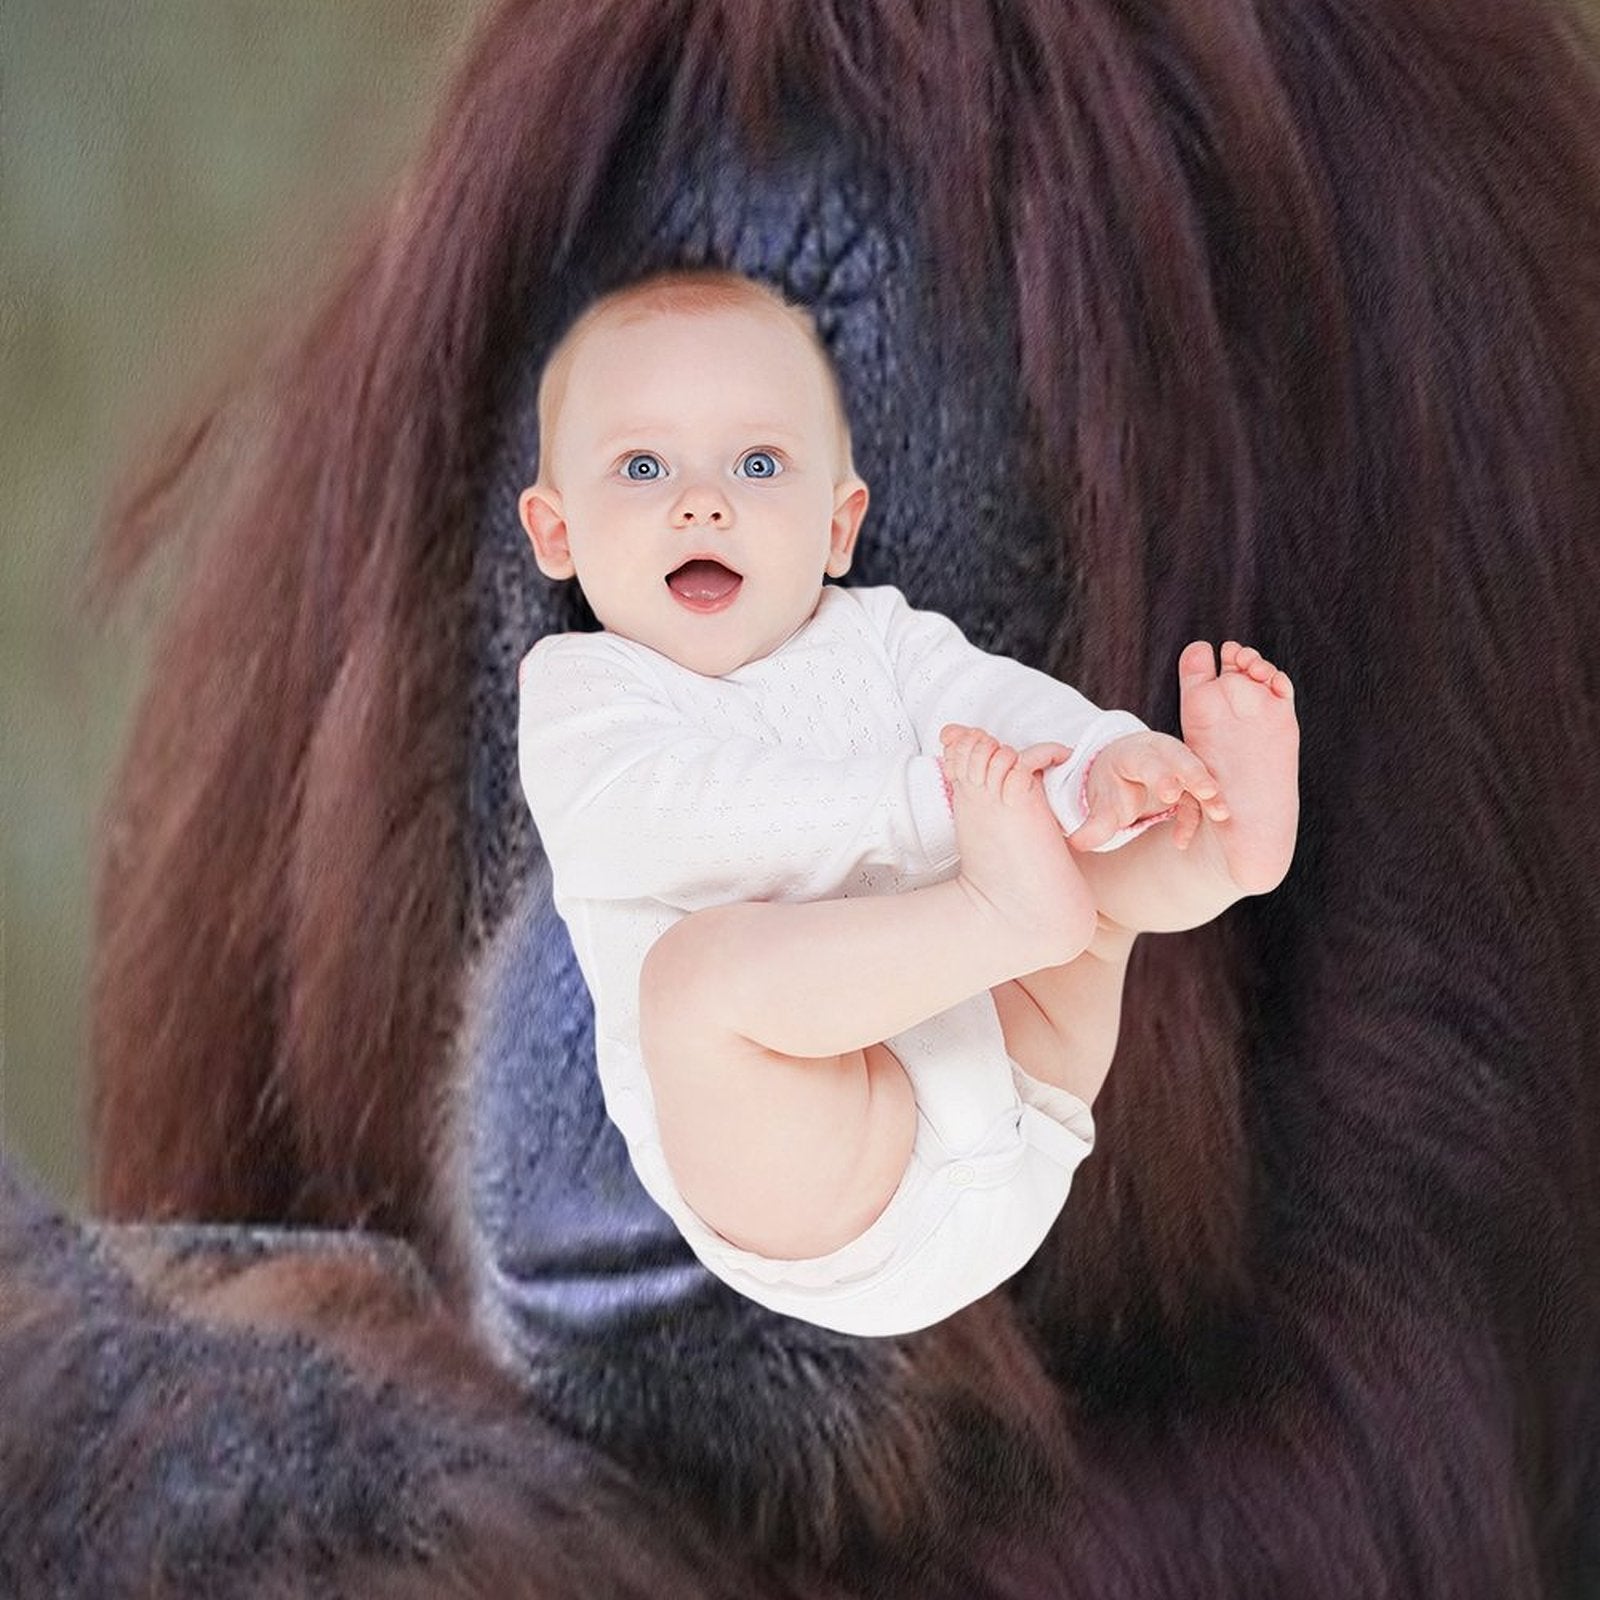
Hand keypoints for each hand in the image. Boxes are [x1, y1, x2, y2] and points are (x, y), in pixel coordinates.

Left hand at [1067, 731, 1227, 852]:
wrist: (1122, 770)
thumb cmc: (1112, 785)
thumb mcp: (1101, 802)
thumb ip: (1094, 824)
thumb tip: (1077, 843)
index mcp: (1133, 754)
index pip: (1148, 761)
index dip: (1160, 775)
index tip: (1170, 793)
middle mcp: (1160, 753)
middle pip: (1181, 759)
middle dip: (1195, 775)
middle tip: (1208, 792)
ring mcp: (1179, 764)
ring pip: (1198, 774)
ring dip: (1210, 793)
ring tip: (1221, 814)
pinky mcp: (1191, 781)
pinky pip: (1198, 797)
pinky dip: (1196, 817)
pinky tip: (1180, 842)